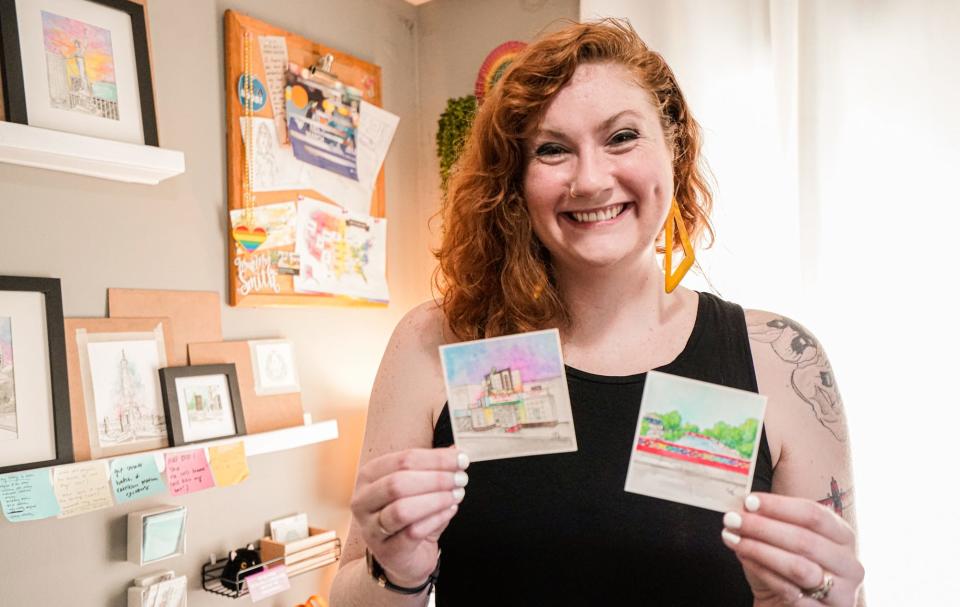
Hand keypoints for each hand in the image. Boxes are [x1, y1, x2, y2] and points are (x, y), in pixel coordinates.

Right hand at [349, 447, 468, 586]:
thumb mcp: (419, 487)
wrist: (403, 556)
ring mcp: (371, 528)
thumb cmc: (409, 517)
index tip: (461, 459)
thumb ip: (434, 468)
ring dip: (436, 499)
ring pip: (403, 508)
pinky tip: (450, 511)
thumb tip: (455, 450)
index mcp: (369, 476)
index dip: (436, 458)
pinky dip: (436, 519)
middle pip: (399, 482)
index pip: (403, 459)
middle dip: (436, 479)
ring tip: (456, 495)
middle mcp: (363, 500)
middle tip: (460, 479)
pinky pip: (412, 532)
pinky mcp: (386, 550)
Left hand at [721, 492, 863, 605]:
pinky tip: (743, 559)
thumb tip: (743, 506)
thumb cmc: (786, 570)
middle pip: (805, 540)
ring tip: (732, 538)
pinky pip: (789, 591)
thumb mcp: (783, 542)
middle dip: (763, 527)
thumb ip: (770, 523)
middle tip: (733, 519)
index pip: (815, 514)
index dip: (780, 506)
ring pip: (798, 567)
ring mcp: (841, 593)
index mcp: (843, 537)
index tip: (749, 501)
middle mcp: (849, 564)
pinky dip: (762, 572)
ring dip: (760, 549)